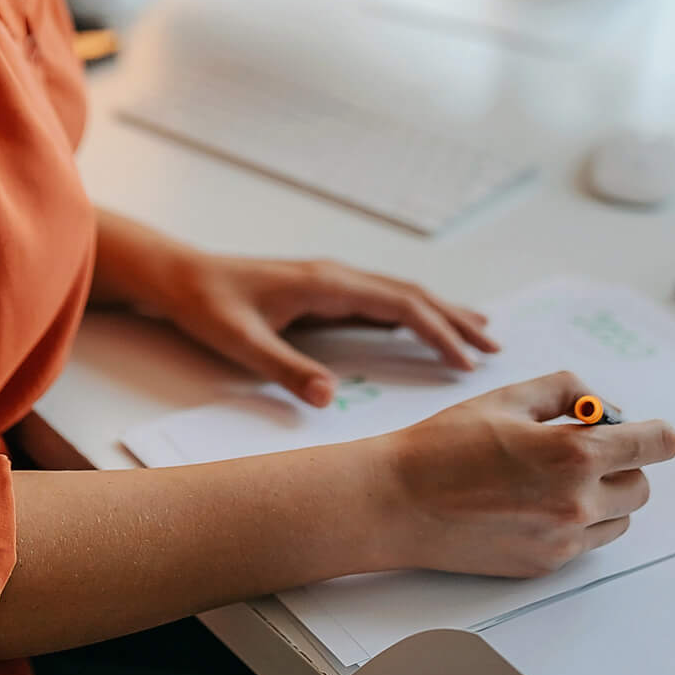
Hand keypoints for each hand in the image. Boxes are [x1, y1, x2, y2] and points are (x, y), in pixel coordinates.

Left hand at [125, 243, 498, 406]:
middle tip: (495, 351)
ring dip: (442, 313)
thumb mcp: (240, 343)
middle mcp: (337, 276)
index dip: (438, 332)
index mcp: (326, 284)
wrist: (179, 276)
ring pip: (401, 294)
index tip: (467, 361)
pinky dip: (415, 313)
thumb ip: (285, 369)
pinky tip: (427, 326)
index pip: (400, 305)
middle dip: (456, 321)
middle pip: (413, 294)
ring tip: (481, 335)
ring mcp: (332, 281)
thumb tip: (331, 397)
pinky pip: (383, 300)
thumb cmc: (206, 305)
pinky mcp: (324, 292)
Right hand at [375, 370, 674, 577]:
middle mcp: (577, 504)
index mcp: (574, 454)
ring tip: (555, 478)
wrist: (399, 502)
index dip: (657, 434)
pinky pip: (586, 543)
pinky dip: (576, 522)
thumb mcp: (508, 397)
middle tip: (582, 448)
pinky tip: (533, 502)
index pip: (654, 446)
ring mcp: (563, 541)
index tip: (652, 432)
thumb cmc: (446, 445)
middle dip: (623, 462)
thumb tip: (601, 407)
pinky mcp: (545, 565)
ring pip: (620, 518)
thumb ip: (567, 391)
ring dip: (604, 495)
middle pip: (641, 484)